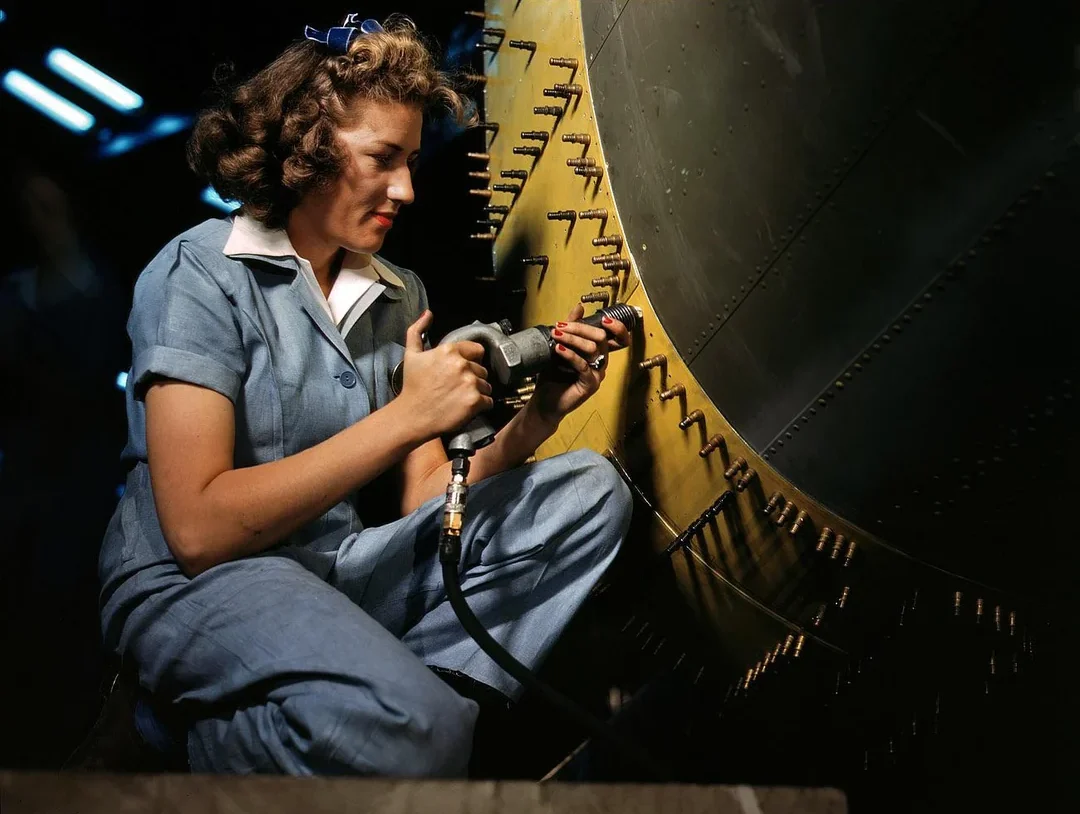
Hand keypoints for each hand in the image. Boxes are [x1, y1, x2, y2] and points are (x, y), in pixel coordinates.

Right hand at [399, 310, 493, 438]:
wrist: (412, 416)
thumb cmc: (412, 386)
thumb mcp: (411, 355)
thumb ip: (418, 331)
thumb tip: (427, 314)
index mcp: (450, 351)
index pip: (477, 350)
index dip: (470, 361)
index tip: (461, 371)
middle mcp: (462, 364)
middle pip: (482, 369)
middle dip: (473, 378)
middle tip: (457, 387)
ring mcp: (470, 383)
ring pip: (486, 385)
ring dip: (477, 392)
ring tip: (460, 398)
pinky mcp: (475, 401)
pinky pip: (489, 401)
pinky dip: (481, 405)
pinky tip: (465, 407)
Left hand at [529, 304, 631, 424]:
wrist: (545, 402)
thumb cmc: (553, 376)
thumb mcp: (560, 346)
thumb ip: (570, 327)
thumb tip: (579, 307)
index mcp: (598, 353)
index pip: (618, 338)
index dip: (617, 327)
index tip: (603, 318)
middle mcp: (601, 362)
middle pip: (601, 338)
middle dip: (580, 328)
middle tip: (561, 326)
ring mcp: (597, 374)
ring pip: (593, 349)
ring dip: (572, 339)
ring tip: (556, 335)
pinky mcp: (590, 385)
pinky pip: (583, 365)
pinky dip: (570, 355)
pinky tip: (558, 349)